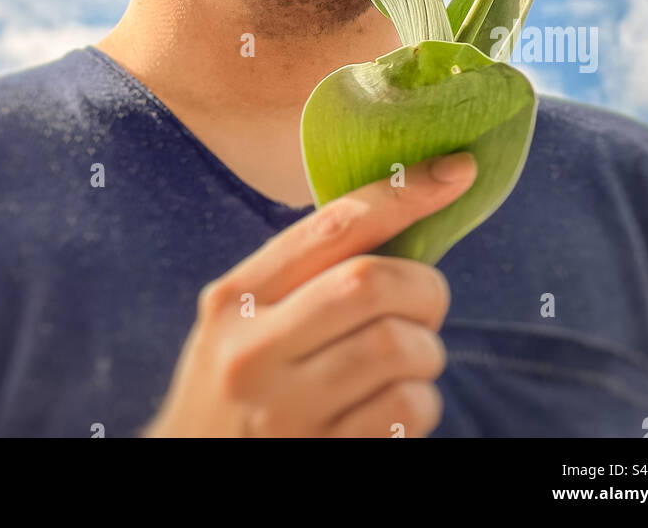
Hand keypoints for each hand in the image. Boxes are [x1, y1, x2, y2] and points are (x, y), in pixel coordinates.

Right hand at [139, 150, 476, 437]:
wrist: (193, 477)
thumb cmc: (239, 387)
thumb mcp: (243, 323)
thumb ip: (303, 276)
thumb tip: (403, 208)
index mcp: (236, 298)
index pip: (332, 227)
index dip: (403, 193)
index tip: (454, 170)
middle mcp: (252, 352)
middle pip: (372, 283)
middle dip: (423, 287)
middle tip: (424, 305)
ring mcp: (286, 414)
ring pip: (400, 348)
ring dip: (427, 352)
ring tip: (406, 363)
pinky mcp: (323, 460)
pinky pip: (407, 411)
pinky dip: (421, 403)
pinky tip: (396, 407)